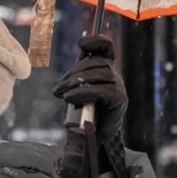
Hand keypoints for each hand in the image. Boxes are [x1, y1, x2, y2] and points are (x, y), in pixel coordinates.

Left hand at [53, 35, 128, 177]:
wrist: (90, 137)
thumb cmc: (81, 111)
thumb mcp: (75, 88)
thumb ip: (74, 73)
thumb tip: (72, 57)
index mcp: (103, 69)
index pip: (106, 47)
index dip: (96, 40)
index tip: (80, 43)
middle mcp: (113, 76)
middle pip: (97, 62)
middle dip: (74, 73)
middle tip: (57, 89)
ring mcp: (118, 87)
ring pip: (98, 75)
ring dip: (75, 83)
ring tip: (60, 95)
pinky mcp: (119, 100)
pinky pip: (101, 90)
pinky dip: (83, 92)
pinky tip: (69, 99)